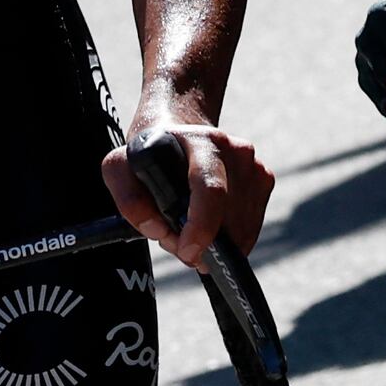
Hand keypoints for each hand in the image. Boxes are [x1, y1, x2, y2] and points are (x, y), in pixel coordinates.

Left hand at [110, 117, 272, 265]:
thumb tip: (157, 229)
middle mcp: (235, 150)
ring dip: (214, 243)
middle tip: (175, 242)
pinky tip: (208, 224)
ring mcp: (254, 165)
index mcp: (201, 141)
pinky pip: (250, 228)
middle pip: (227, 218)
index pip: (210, 189)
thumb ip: (128, 199)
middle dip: (201, 243)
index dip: (202, 226)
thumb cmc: (149, 154)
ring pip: (240, 229)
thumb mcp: (120, 167)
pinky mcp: (265, 180)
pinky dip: (229, 239)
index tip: (188, 253)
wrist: (181, 132)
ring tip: (187, 228)